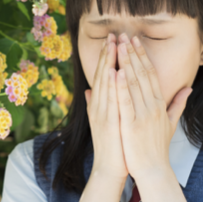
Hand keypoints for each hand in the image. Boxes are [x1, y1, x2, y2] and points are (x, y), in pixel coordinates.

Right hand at [85, 33, 128, 181]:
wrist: (110, 167)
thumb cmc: (113, 145)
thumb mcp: (103, 121)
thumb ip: (96, 104)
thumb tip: (89, 91)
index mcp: (99, 104)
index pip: (103, 75)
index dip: (107, 57)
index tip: (112, 40)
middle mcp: (98, 105)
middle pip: (102, 74)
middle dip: (107, 53)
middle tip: (112, 34)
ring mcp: (101, 112)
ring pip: (104, 82)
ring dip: (108, 63)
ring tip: (112, 44)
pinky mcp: (108, 122)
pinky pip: (109, 99)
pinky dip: (111, 84)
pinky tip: (113, 70)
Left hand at [116, 33, 192, 180]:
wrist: (153, 169)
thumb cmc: (157, 147)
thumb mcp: (170, 122)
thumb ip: (178, 104)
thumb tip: (188, 88)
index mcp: (159, 104)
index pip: (150, 74)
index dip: (142, 56)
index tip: (134, 40)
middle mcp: (153, 106)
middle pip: (142, 74)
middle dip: (132, 53)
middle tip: (123, 34)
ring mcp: (143, 114)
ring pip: (133, 83)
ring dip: (125, 62)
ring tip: (117, 45)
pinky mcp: (131, 124)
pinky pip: (126, 102)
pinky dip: (121, 86)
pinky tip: (116, 72)